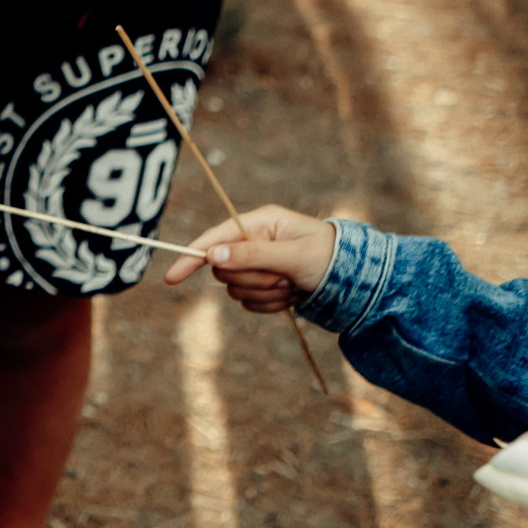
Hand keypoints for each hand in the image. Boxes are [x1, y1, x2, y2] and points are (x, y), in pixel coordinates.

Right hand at [162, 204, 335, 309]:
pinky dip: (270, 304)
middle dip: (252, 280)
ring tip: (292, 286)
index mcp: (260, 223)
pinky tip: (291, 296)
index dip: (192, 257)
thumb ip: (253, 254)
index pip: (214, 239)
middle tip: (283, 279)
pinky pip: (248, 303)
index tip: (172, 278)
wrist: (356, 280)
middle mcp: (254, 242)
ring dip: (264, 293)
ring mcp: (257, 264)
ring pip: (236, 290)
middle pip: (224, 270)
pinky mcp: (261, 285)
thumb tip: (213, 256)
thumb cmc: (330, 258)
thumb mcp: (293, 256)